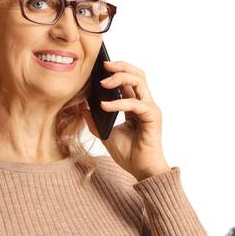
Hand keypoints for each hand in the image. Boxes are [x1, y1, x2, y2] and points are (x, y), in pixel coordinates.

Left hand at [81, 58, 169, 179]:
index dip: (116, 70)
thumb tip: (82, 106)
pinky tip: (104, 105)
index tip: (99, 67)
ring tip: (102, 82)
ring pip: (139, 81)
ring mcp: (150, 108)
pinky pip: (134, 103)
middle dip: (120, 66)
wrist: (142, 170)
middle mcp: (145, 103)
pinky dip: (118, 103)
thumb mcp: (106, 135)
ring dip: (120, 77)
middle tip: (103, 65)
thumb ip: (95, 121)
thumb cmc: (129, 154)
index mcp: (136, 105)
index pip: (129, 80)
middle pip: (137, 74)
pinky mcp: (152, 116)